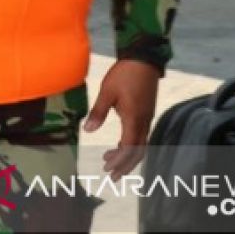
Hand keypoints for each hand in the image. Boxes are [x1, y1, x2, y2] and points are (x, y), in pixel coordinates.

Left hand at [84, 59, 159, 178]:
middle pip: (138, 151)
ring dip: (127, 155)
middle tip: (112, 175)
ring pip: (141, 144)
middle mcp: (144, 121)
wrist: (144, 59)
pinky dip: (131, 145)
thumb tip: (87, 130)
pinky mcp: (147, 113)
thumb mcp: (107, 91)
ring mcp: (147, 118)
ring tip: (109, 160)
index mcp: (134, 118)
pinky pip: (141, 136)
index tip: (108, 169)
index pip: (129, 147)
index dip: (119, 160)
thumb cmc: (124, 74)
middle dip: (125, 165)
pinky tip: (119, 145)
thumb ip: (98, 112)